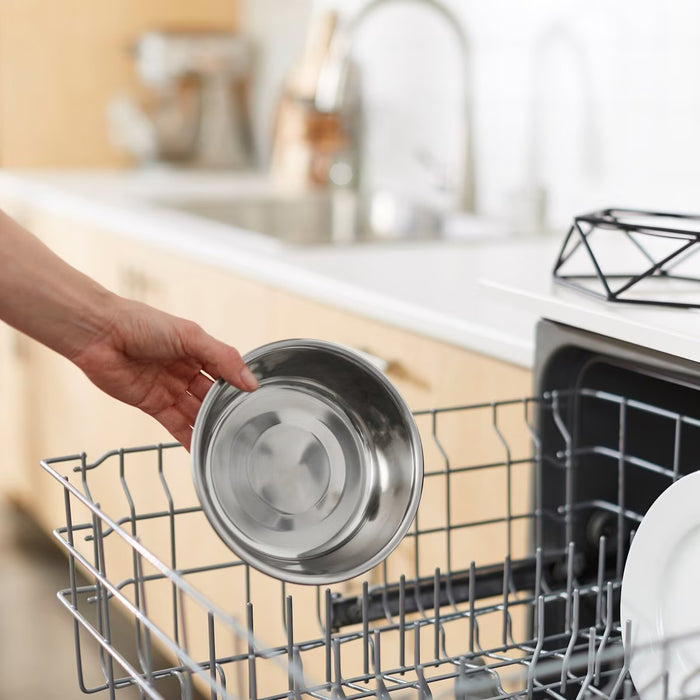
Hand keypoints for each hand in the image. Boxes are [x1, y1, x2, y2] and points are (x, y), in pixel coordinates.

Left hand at [72, 297, 257, 449]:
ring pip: (194, 411)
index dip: (237, 385)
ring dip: (208, 425)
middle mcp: (184, 368)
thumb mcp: (191, 336)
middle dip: (224, 408)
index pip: (224, 370)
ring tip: (226, 440)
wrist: (99, 334)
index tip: (255, 401)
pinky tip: (201, 448)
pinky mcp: (151, 404)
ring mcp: (168, 387)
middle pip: (210, 394)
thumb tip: (250, 382)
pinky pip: (174, 423)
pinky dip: (187, 437)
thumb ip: (223, 358)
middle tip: (241, 425)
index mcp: (196, 349)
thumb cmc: (141, 323)